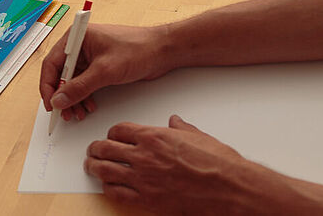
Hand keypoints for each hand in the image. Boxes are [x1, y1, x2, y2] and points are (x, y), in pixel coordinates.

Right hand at [39, 24, 173, 119]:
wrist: (163, 50)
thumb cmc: (137, 49)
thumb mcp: (104, 71)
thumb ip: (79, 87)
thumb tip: (58, 100)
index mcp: (76, 38)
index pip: (52, 64)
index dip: (48, 86)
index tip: (50, 104)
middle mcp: (79, 46)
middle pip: (60, 74)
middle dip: (62, 96)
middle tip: (64, 113)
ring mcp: (89, 56)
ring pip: (72, 82)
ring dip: (74, 99)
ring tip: (78, 113)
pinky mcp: (99, 66)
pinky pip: (84, 83)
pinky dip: (84, 96)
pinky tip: (89, 106)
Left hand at [85, 115, 275, 213]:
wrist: (230, 188)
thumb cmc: (218, 163)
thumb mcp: (198, 136)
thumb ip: (180, 128)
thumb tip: (174, 121)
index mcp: (154, 136)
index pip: (119, 130)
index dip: (111, 133)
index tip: (110, 136)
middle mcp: (144, 155)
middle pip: (106, 148)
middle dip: (96, 149)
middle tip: (93, 150)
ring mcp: (143, 178)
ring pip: (105, 170)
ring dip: (95, 167)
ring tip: (92, 167)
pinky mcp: (147, 199)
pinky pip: (116, 193)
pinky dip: (108, 189)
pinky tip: (108, 187)